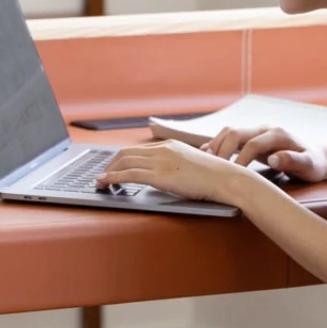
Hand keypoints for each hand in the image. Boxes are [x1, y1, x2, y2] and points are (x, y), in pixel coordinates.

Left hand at [97, 140, 247, 203]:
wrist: (227, 179)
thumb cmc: (214, 177)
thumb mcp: (192, 165)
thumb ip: (176, 166)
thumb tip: (166, 175)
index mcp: (170, 146)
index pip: (137, 149)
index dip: (120, 159)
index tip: (112, 167)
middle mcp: (162, 149)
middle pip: (126, 153)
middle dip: (110, 164)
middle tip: (102, 175)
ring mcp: (161, 161)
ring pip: (124, 162)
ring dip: (108, 172)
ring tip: (99, 181)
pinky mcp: (160, 174)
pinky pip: (129, 174)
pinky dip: (113, 177)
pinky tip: (105, 182)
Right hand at [200, 125, 326, 182]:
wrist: (316, 157)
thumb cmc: (312, 165)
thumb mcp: (308, 165)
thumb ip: (292, 161)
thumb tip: (273, 159)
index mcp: (277, 134)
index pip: (251, 144)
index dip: (240, 160)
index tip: (233, 177)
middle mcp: (264, 129)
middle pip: (235, 133)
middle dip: (222, 151)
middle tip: (214, 171)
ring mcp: (256, 131)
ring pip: (228, 132)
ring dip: (215, 146)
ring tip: (205, 163)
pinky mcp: (250, 138)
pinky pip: (228, 137)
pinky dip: (216, 145)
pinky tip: (206, 156)